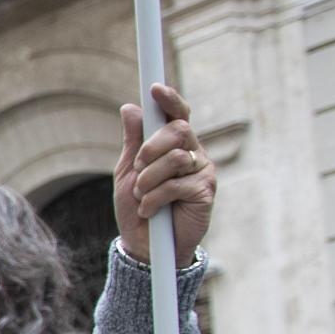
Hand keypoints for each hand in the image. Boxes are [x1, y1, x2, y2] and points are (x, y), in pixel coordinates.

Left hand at [112, 82, 214, 267]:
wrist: (145, 245)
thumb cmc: (138, 207)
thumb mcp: (128, 172)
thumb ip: (133, 141)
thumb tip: (130, 108)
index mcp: (173, 145)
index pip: (177, 115)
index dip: (169, 100)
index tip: (155, 88)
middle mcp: (192, 152)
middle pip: (178, 130)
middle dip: (150, 148)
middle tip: (138, 168)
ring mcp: (201, 170)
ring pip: (175, 158)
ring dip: (149, 178)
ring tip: (143, 196)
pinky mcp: (206, 191)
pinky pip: (176, 183)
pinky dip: (155, 197)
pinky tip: (150, 209)